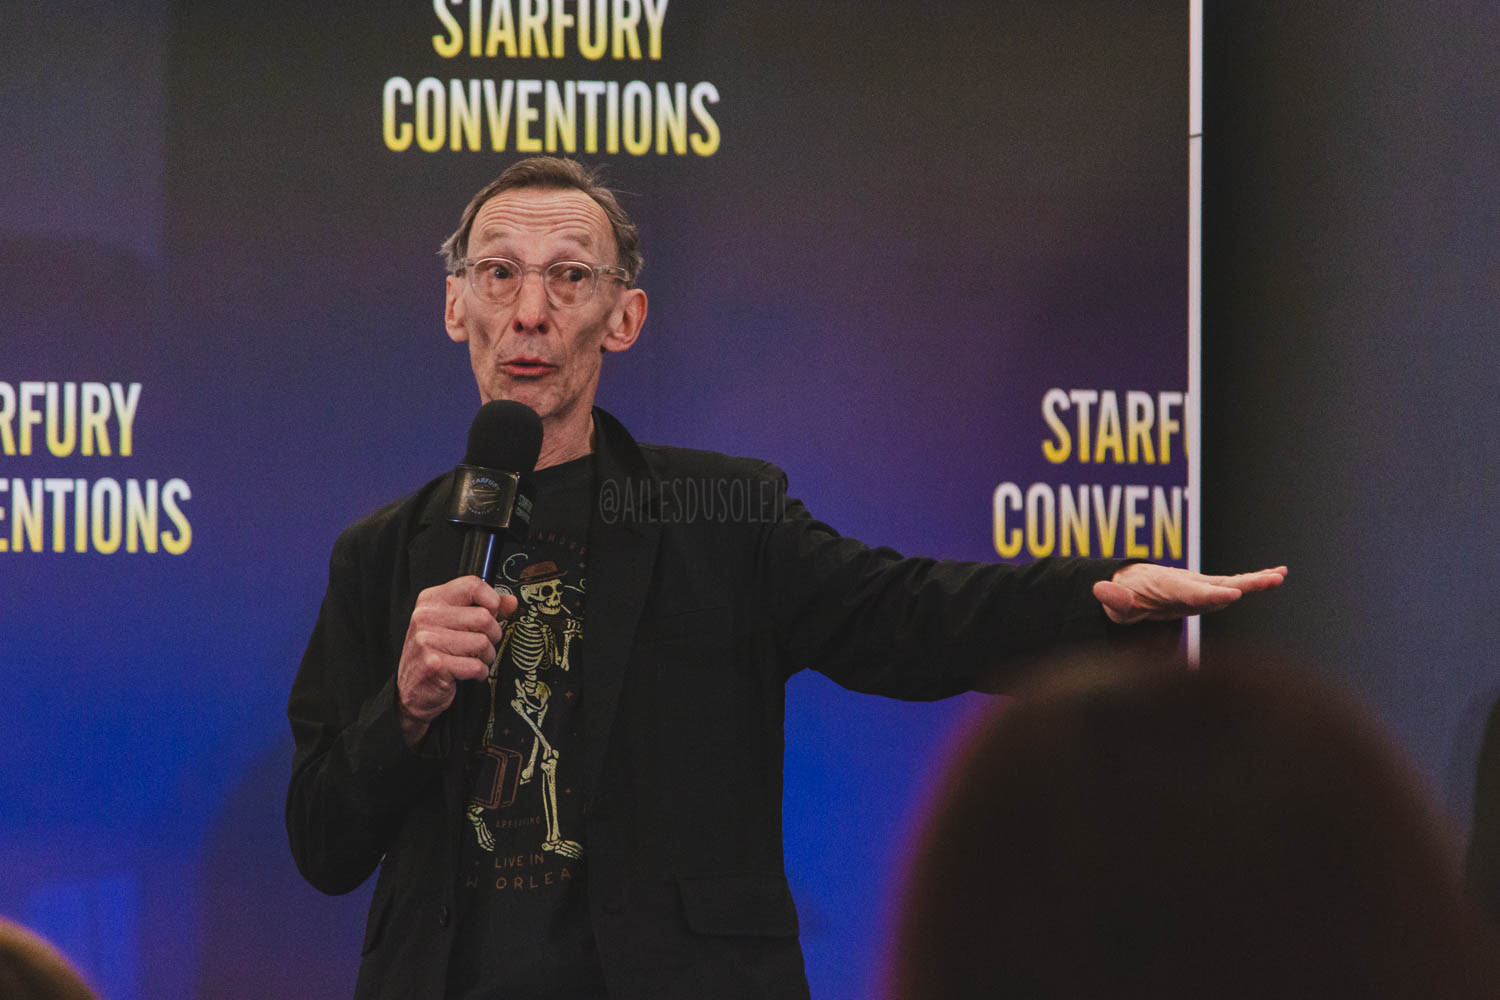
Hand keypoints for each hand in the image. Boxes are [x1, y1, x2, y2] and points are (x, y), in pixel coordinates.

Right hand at [397, 576, 518, 745]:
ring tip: (471, 660)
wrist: (411, 691)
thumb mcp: (454, 624)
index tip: (491, 614)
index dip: (491, 601)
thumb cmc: (434, 654)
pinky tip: (466, 673)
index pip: (473, 585)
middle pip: (484, 617)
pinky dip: (479, 673)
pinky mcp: (434, 664)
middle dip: (492, 636)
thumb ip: (483, 609)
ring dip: (486, 657)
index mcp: (431, 599)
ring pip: (483, 643)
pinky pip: (476, 666)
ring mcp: (427, 640)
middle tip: (480, 646)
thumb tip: (511, 602)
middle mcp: (426, 616)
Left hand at [1092, 564, 1286, 624]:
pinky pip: (1232, 587)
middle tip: (1271, 579)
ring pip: (1230, 583)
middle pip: (1219, 584)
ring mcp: (1199, 586)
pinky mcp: (1206, 593)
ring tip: (1281, 576)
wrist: (1129, 587)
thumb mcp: (1112, 601)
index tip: (1232, 594)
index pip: (1192, 592)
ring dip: (1256, 581)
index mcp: (1168, 586)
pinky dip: (1254, 582)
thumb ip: (1111, 597)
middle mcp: (1188, 582)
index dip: (1211, 595)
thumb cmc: (1121, 597)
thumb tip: (1100, 590)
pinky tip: (1277, 576)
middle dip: (1245, 583)